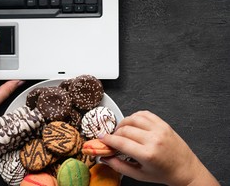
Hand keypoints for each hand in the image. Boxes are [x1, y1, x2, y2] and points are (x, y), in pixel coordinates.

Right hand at [100, 111, 218, 185]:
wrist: (185, 169)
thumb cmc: (164, 173)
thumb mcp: (139, 175)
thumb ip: (119, 166)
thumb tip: (105, 158)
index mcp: (147, 154)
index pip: (120, 142)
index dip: (108, 139)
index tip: (102, 139)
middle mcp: (153, 139)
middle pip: (125, 129)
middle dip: (115, 133)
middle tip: (113, 138)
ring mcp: (159, 129)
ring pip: (133, 118)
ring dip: (123, 123)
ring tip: (122, 131)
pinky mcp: (163, 124)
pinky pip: (144, 114)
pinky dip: (135, 116)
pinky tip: (133, 123)